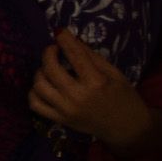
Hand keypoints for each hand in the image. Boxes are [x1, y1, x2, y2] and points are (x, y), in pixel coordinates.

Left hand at [27, 30, 152, 149]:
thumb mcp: (114, 73)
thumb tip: (71, 39)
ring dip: (40, 71)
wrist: (127, 128)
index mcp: (96, 82)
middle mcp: (78, 96)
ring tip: (49, 68)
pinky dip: (33, 92)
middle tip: (53, 49)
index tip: (59, 32)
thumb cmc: (124, 97)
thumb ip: (92, 57)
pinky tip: (43, 85)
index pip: (74, 56)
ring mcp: (66, 110)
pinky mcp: (59, 120)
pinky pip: (35, 104)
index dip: (64, 40)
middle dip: (48, 53)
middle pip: (51, 69)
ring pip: (39, 85)